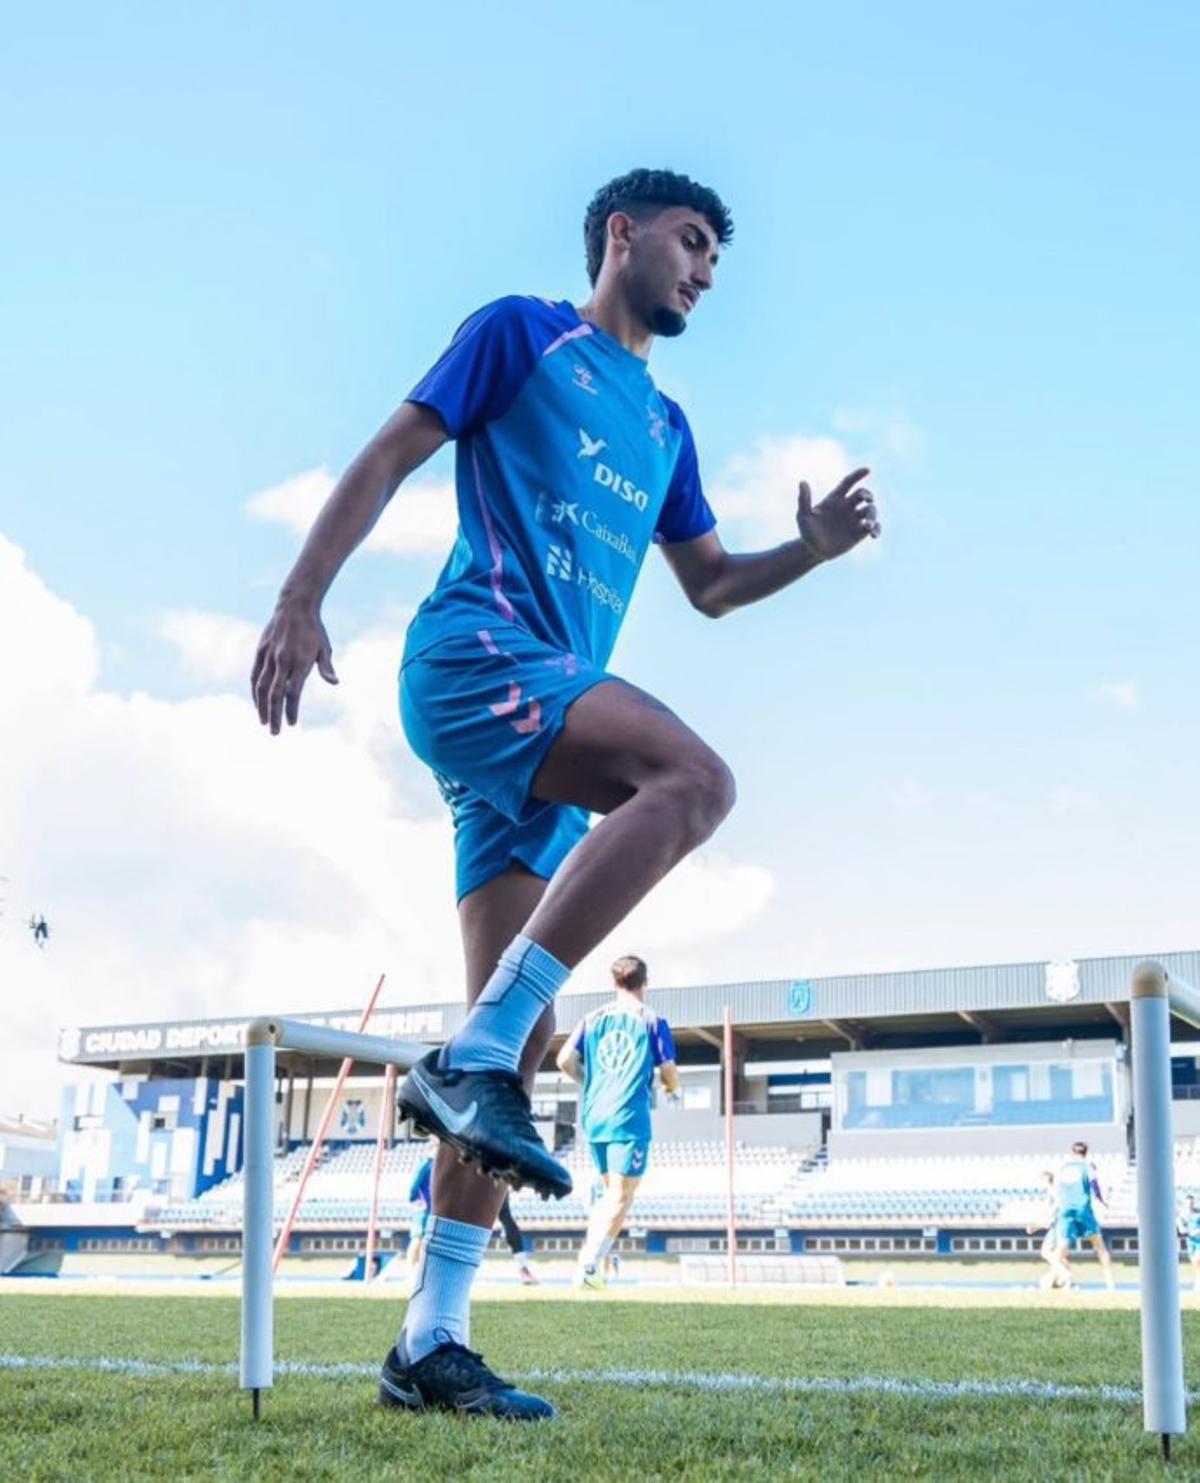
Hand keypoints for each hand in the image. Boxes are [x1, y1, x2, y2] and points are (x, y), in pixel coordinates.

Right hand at [250, 597, 337, 734]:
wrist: (295, 605)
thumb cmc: (314, 630)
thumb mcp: (324, 648)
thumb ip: (326, 667)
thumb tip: (335, 682)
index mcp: (300, 661)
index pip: (293, 692)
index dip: (292, 709)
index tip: (293, 723)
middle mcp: (282, 660)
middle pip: (275, 694)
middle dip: (274, 715)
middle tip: (274, 733)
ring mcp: (269, 656)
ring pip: (262, 687)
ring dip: (261, 707)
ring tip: (263, 722)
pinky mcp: (260, 651)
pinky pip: (255, 675)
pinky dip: (255, 691)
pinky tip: (258, 702)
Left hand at [797, 467, 879, 560]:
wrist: (814, 551)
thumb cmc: (807, 532)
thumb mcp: (803, 516)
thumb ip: (804, 500)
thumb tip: (802, 482)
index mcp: (835, 498)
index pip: (848, 482)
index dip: (858, 475)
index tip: (868, 470)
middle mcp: (847, 506)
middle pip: (863, 494)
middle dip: (868, 495)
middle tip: (867, 500)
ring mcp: (855, 519)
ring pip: (871, 510)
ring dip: (872, 515)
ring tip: (868, 526)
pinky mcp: (860, 532)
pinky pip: (874, 527)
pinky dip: (877, 528)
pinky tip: (873, 534)